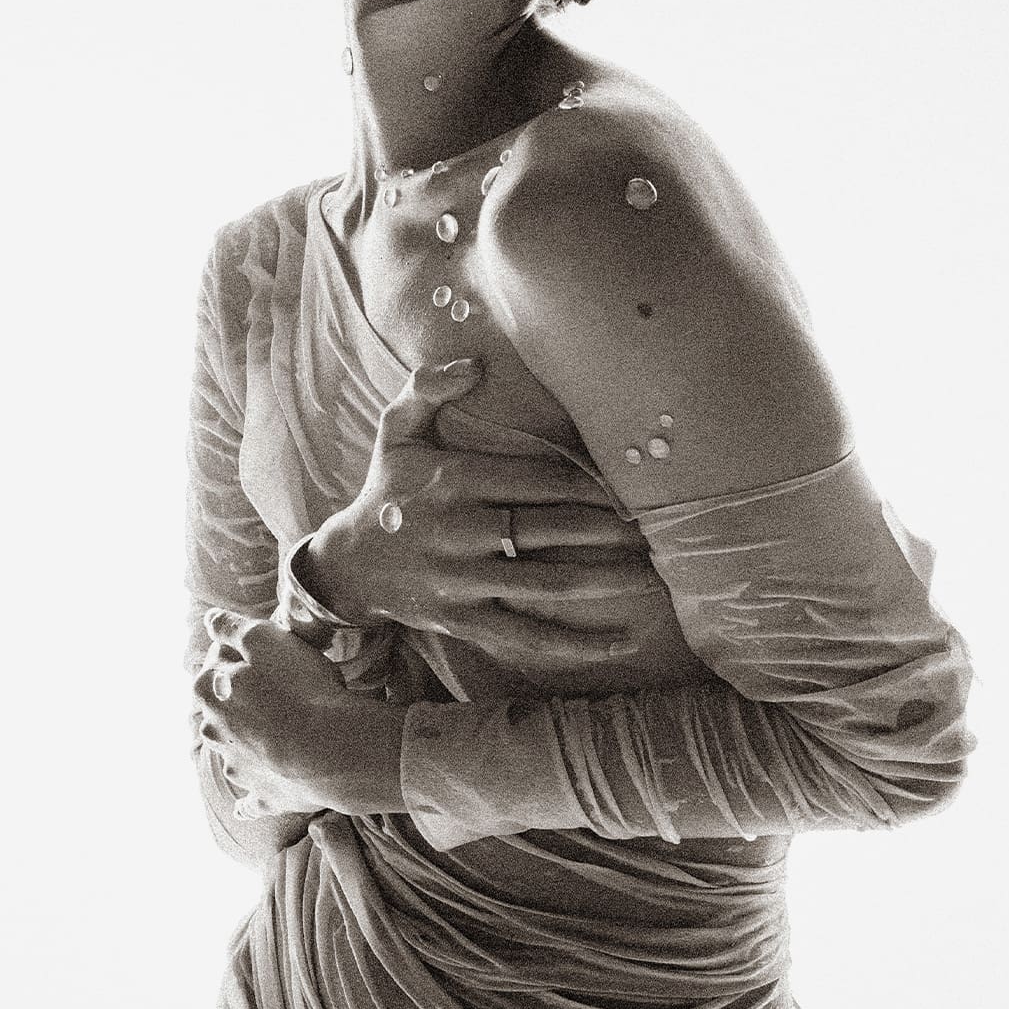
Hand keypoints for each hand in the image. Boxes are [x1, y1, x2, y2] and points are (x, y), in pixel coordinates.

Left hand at [192, 610, 404, 816]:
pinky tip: (247, 806)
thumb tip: (210, 620)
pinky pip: (250, 801)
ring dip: (243, 743)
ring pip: (232, 752)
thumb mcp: (264, 639)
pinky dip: (249, 801)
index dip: (239, 653)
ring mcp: (237, 768)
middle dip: (239, 700)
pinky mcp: (263, 796)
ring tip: (273, 733)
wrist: (330, 748)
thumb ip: (232, 627)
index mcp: (208, 692)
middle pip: (221, 709)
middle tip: (274, 689)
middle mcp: (214, 733)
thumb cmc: (299, 687)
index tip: (264, 651)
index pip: (215, 663)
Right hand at [304, 359, 670, 672]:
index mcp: (452, 481)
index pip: (537, 481)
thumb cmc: (386, 490)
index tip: (632, 487)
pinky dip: (578, 645)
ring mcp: (463, 582)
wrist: (347, 566)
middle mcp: (460, 533)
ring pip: (548, 584)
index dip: (590, 484)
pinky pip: (528, 638)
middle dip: (611, 530)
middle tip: (660, 528)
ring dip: (607, 581)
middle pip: (551, 531)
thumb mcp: (395, 432)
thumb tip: (474, 362)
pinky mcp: (465, 622)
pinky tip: (623, 643)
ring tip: (655, 575)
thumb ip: (426, 388)